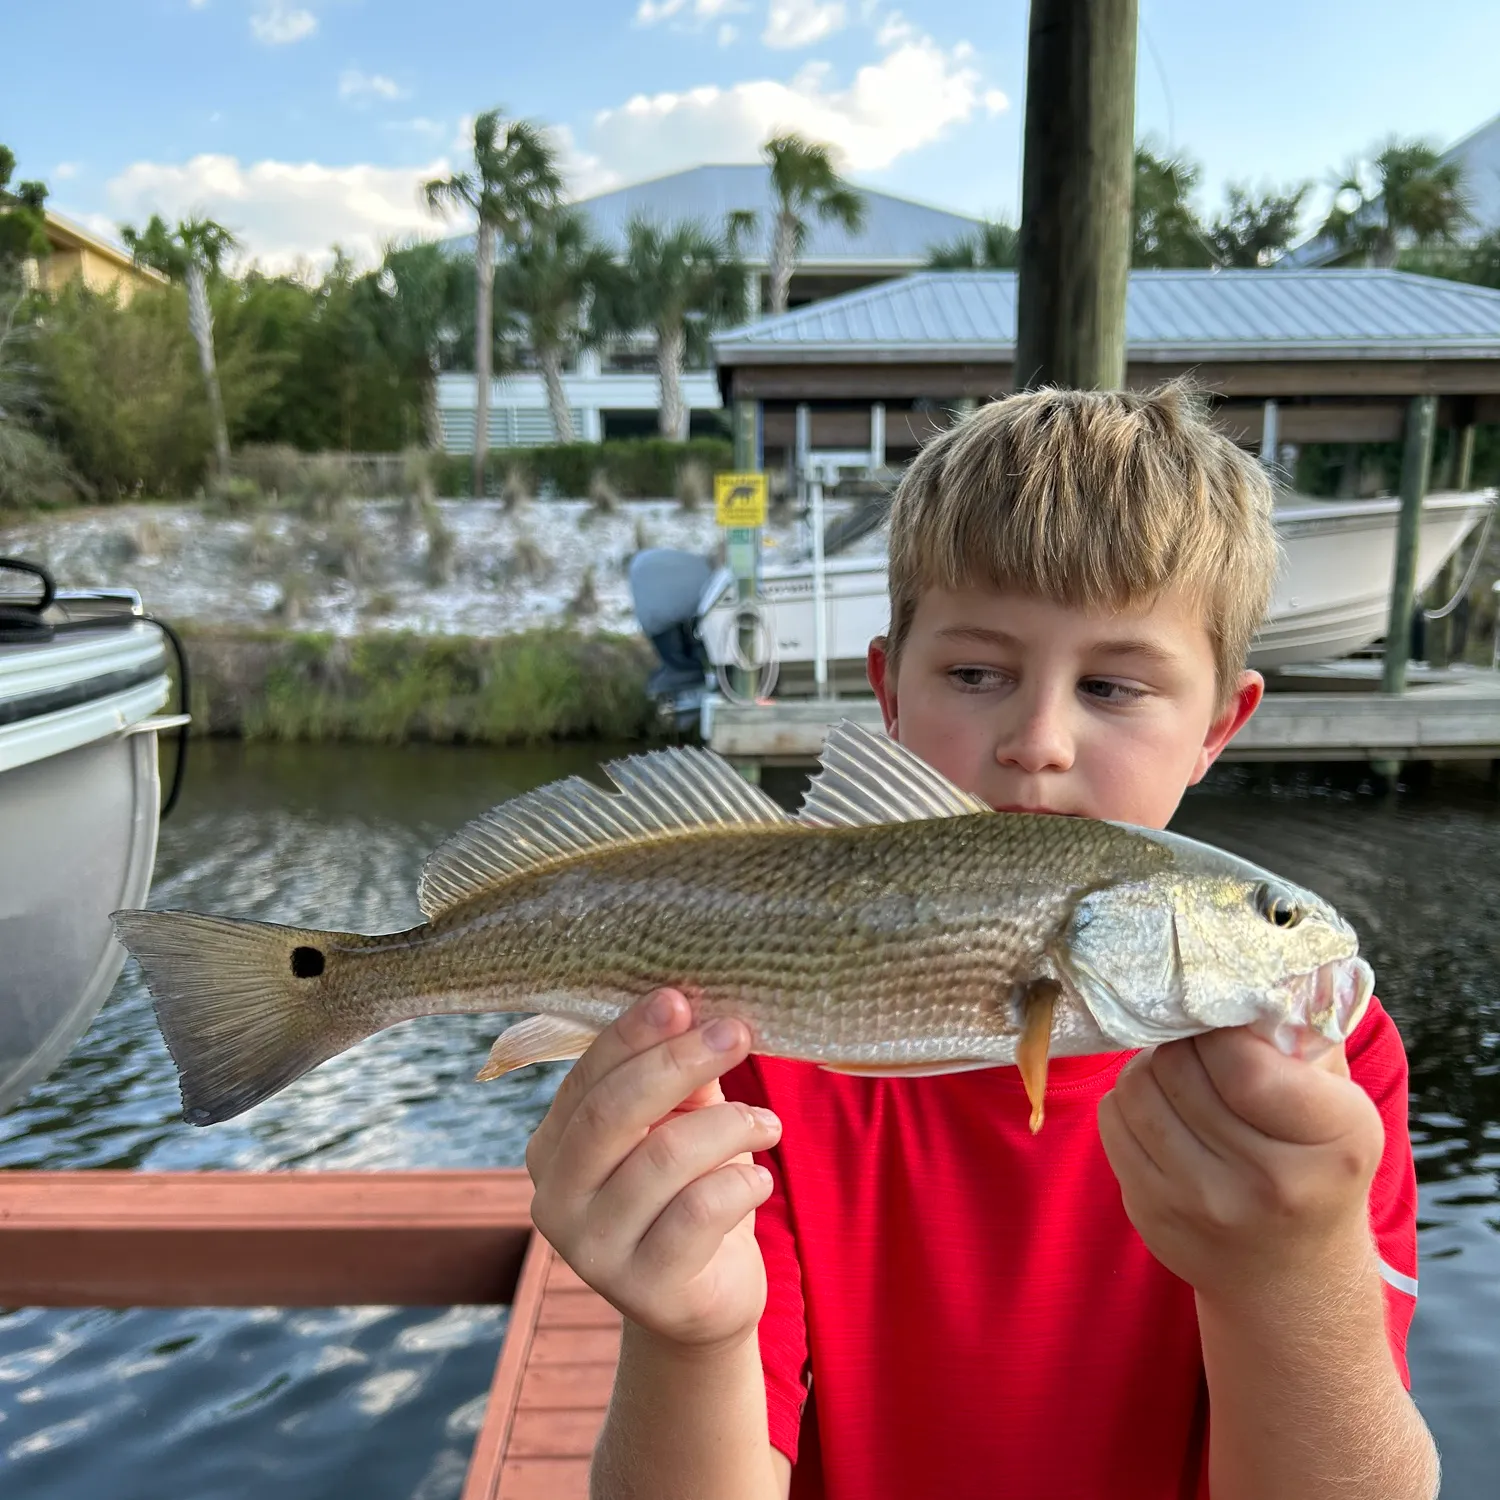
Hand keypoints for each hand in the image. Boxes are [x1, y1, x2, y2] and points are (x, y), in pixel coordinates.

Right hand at [525, 988, 781, 1353]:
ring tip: (768, 1123)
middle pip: (613, 1112)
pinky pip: (699, 1213)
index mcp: (552, 1148)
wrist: (706, 1300)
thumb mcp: (679, 1126)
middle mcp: (556, 1200)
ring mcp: (594, 1252)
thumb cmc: (689, 1193)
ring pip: (665, 1157)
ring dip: (731, 1124)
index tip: (680, 998)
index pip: (586, 1078)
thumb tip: (697, 1008)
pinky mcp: (644, 1291)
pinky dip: (741, 1182)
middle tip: (738, 1033)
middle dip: (680, 1062)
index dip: (632, 1034)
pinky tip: (759, 1179)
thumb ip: (678, 1079)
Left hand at [1097, 1026, 1384, 1303]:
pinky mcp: (1152, 1215)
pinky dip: (1128, 1101)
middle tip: (1197, 1042)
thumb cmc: (1316, 1165)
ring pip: (1137, 1088)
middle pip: (1180, 1068)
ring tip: (1180, 1074)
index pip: (1244, 1064)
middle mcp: (1271, 1183)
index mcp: (1336, 1143)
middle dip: (1182, 1041)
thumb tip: (1250, 965)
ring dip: (1151, 1067)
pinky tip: (1161, 1110)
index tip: (1224, 1022)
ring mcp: (1205, 1205)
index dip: (1220, 1028)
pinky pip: (1113, 1121)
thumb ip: (1304, 1031)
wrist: (1291, 1278)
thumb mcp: (1339, 1100)